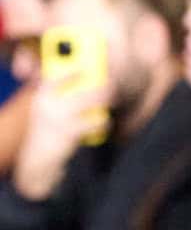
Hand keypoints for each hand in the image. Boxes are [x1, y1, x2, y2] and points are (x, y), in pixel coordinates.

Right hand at [11, 72, 102, 199]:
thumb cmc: (47, 134)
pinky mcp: (69, 132)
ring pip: (92, 101)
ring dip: (106, 101)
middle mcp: (49, 104)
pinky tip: (104, 123)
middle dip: (101, 86)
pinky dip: (103, 123)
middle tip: (112, 86)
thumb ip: (60, 99)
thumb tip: (87, 86)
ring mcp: (59, 118)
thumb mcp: (47, 113)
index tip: (85, 68)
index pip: (56, 77)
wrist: (37, 162)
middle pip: (82, 87)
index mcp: (42, 97)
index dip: (72, 70)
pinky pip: (95, 122)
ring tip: (112, 101)